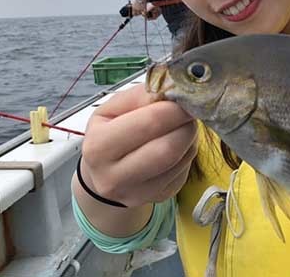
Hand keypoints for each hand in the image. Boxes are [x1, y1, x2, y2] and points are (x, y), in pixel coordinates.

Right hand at [80, 83, 197, 207]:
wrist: (103, 172)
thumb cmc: (110, 132)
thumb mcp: (114, 108)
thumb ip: (141, 95)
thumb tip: (172, 90)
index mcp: (99, 146)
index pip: (149, 123)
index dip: (174, 107)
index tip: (185, 97)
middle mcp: (114, 177)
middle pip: (168, 149)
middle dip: (186, 124)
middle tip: (189, 111)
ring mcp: (137, 193)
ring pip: (181, 159)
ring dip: (190, 138)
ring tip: (182, 125)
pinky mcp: (158, 198)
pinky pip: (184, 171)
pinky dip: (187, 153)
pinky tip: (177, 144)